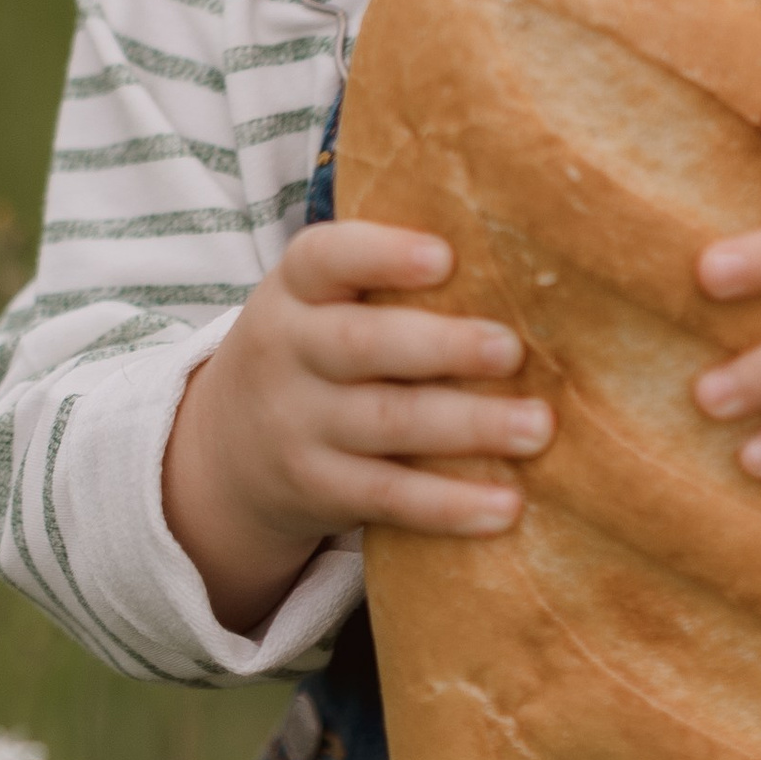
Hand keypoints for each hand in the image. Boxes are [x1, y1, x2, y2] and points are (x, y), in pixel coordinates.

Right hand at [163, 220, 550, 634]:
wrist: (224, 451)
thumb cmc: (316, 348)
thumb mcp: (321, 299)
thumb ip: (386, 274)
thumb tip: (518, 255)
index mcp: (295, 288)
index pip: (324, 257)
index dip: (383, 254)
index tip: (445, 256)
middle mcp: (287, 351)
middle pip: (361, 345)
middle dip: (442, 347)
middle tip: (513, 350)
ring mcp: (299, 425)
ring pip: (385, 423)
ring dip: (467, 426)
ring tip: (536, 427)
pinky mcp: (319, 489)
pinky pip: (387, 497)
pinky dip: (448, 504)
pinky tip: (506, 505)